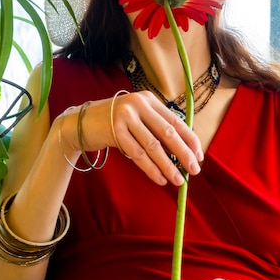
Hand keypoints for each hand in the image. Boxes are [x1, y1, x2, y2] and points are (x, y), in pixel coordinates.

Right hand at [57, 90, 202, 185]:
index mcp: (149, 99)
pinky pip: (137, 154)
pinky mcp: (114, 131)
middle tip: (194, 170)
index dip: (190, 139)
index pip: (176, 121)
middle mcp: (138, 104)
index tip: (199, 155)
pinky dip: (151, 168)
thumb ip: (156, 127)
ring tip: (178, 180)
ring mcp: (126, 117)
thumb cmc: (113, 122)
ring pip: (153, 146)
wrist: (80, 122)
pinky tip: (160, 178)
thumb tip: (183, 150)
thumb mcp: (136, 117)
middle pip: (167, 133)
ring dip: (168, 166)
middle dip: (183, 154)